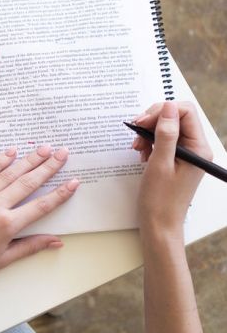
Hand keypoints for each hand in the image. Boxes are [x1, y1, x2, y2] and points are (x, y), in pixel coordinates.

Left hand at [0, 146, 78, 293]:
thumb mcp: (3, 259)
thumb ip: (31, 246)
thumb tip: (56, 241)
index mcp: (6, 225)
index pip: (41, 205)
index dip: (60, 193)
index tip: (73, 181)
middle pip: (27, 182)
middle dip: (47, 167)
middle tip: (62, 153)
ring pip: (7, 174)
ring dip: (27, 160)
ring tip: (43, 148)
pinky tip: (10, 153)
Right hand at [132, 101, 211, 240]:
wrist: (159, 225)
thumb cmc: (160, 199)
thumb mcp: (160, 163)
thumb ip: (165, 134)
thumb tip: (168, 107)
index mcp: (198, 148)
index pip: (185, 112)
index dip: (161, 112)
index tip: (141, 122)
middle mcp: (196, 148)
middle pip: (175, 118)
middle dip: (152, 122)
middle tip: (135, 134)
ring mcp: (186, 154)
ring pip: (167, 129)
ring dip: (148, 134)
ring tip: (137, 148)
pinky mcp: (176, 160)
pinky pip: (163, 142)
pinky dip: (149, 144)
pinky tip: (142, 155)